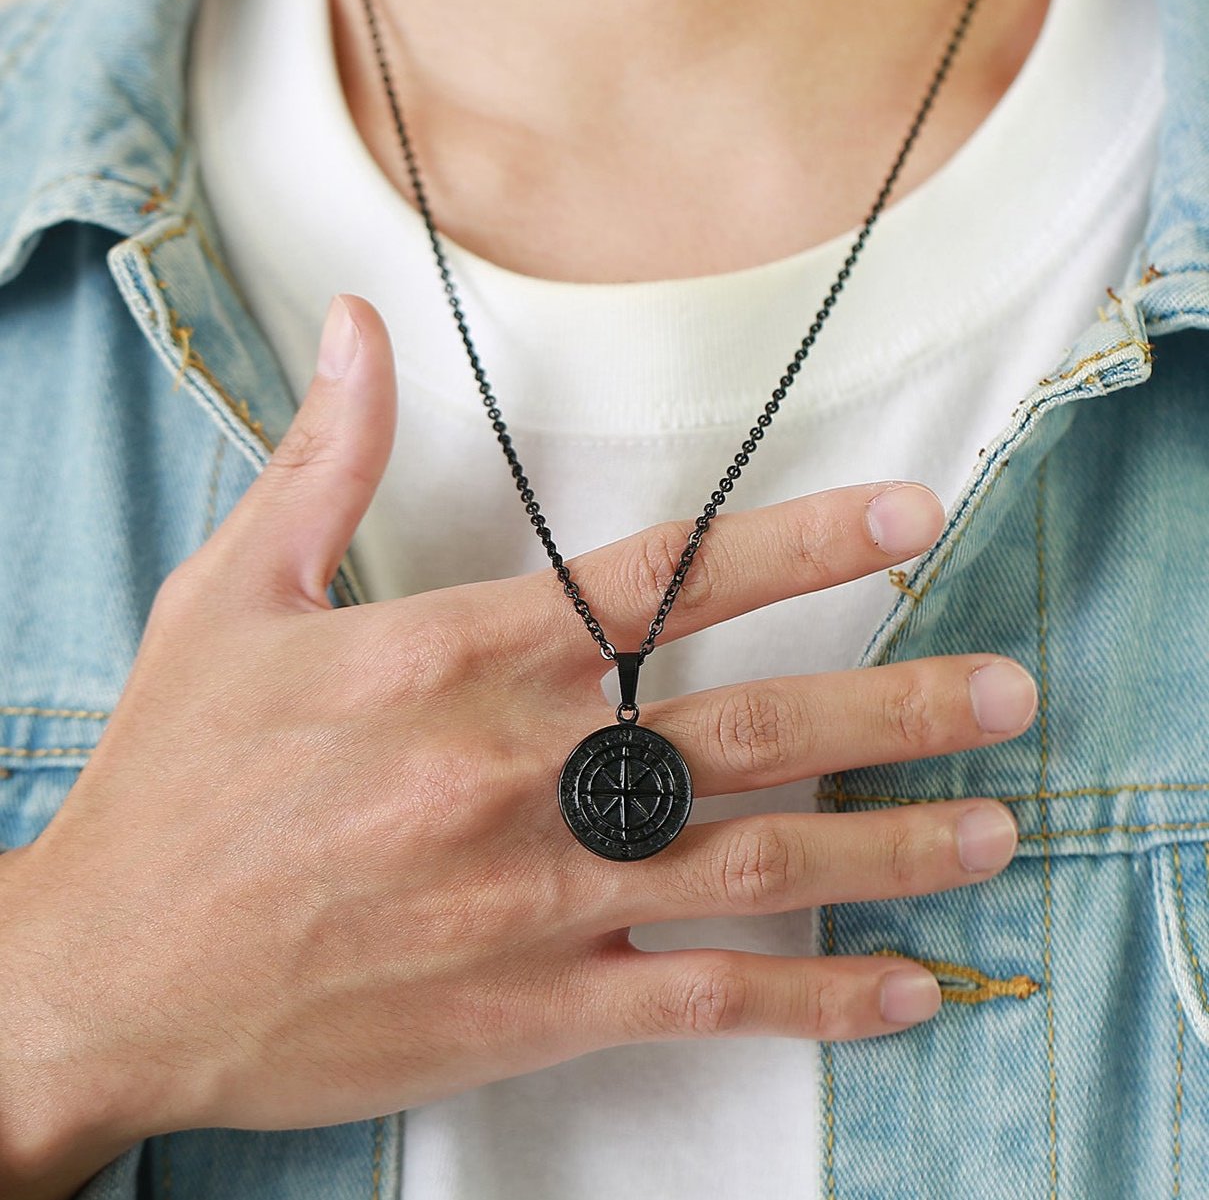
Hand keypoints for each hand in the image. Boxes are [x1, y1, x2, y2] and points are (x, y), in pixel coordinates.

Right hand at [0, 295, 1033, 1190]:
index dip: (799, 541)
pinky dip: (814, 1000)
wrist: (113, 974)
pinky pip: (703, 1003)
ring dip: (889, 845)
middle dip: (894, 704)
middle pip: (749, 724)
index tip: (904, 520)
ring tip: (991, 826)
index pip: (665, 576)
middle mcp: (521, 774)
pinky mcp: (533, 1011)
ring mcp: (538, 900)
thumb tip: (361, 330)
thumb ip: (324, 459)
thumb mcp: (234, 597)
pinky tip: (902, 988)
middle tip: (1003, 691)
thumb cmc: (174, 784)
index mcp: (459, 660)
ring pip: (754, 865)